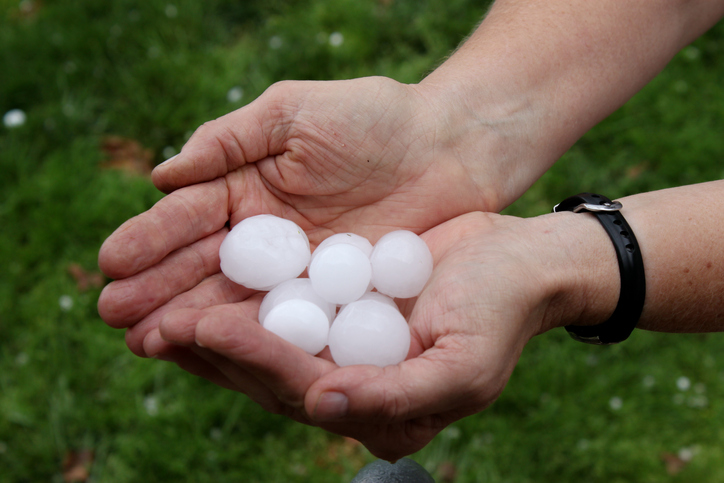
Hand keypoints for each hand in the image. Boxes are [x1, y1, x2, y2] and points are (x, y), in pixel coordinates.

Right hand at [98, 76, 512, 354]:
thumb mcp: (293, 114)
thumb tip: (161, 176)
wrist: (450, 147)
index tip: (110, 264)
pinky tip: (216, 350)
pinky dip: (251, 335)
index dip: (149, 240)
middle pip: (202, 266)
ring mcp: (297, 270)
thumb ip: (228, 141)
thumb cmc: (375, 118)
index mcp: (246, 186)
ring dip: (191, 320)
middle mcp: (264, 233)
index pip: (188, 218)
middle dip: (158, 290)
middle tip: (116, 317)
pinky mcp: (332, 296)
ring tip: (147, 342)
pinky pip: (286, 318)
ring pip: (236, 299)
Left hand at [145, 212, 594, 460]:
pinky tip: (200, 282)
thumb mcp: (463, 365)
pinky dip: (238, 296)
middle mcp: (351, 388)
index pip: (302, 391)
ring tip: (154, 309)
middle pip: (268, 377)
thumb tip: (322, 408)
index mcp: (380, 413)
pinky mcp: (335, 312)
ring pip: (262, 346)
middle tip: (151, 325)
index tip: (203, 327)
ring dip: (208, 329)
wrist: (520, 261)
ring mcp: (340, 350)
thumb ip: (396, 397)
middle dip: (210, 353)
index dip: (252, 362)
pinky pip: (278, 307)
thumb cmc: (501, 312)